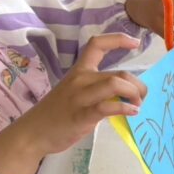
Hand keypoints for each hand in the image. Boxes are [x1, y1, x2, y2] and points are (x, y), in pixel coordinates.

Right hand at [0, 34, 146, 173]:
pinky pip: (108, 106)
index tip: (135, 43)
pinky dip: (125, 108)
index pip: (97, 44)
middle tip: (141, 99)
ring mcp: (80, 97)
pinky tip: (132, 113)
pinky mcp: (81, 115)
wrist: (33, 133)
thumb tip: (125, 93)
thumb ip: (97, 89)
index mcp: (79, 71)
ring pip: (116, 84)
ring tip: (137, 106)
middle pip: (119, 73)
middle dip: (138, 86)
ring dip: (134, 94)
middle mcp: (80, 79)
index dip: (118, 40)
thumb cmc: (56, 114)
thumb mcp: (75, 93)